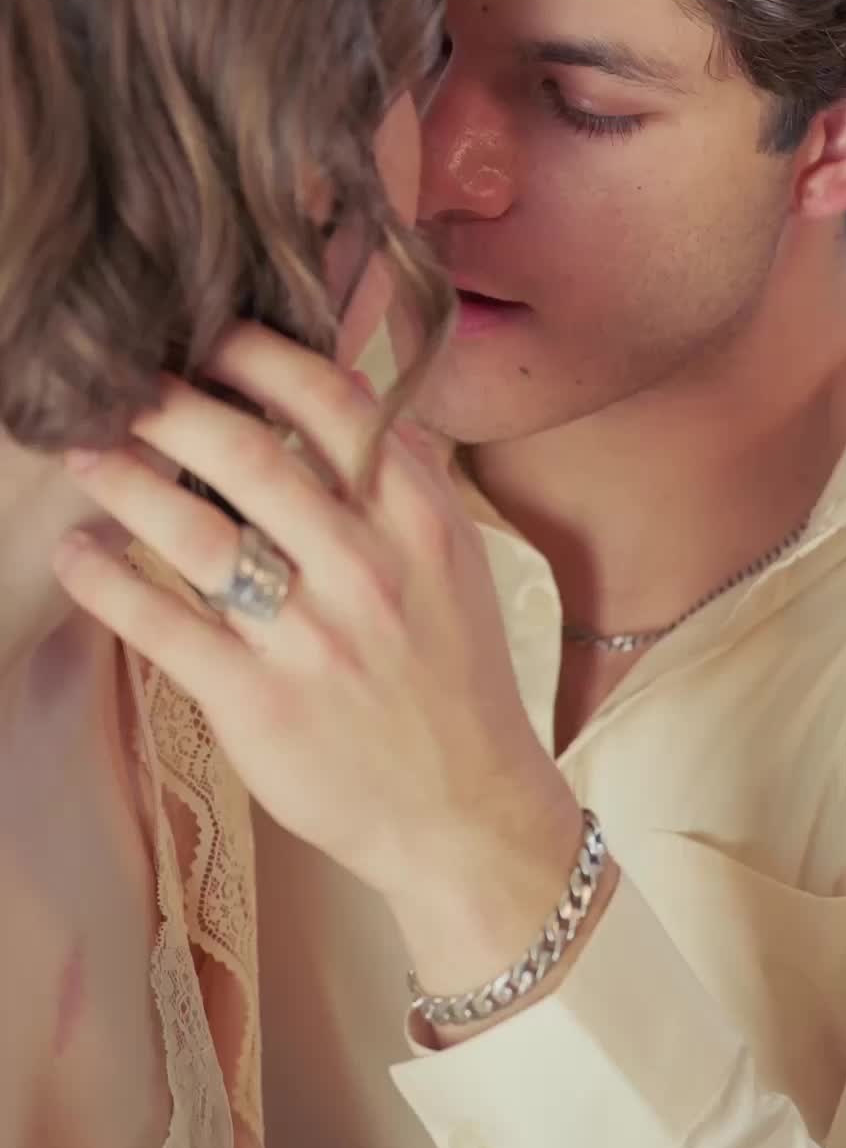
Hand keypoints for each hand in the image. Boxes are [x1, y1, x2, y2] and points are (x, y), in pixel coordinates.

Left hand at [54, 326, 584, 989]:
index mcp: (419, 524)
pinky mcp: (259, 704)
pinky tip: (77, 554)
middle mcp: (368, 570)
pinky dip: (107, 583)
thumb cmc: (454, 679)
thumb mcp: (458, 564)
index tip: (209, 335)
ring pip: (196, 536)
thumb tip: (344, 393)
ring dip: (125, 481)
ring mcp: (312, 639)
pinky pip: (164, 627)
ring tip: (83, 452)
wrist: (466, 813)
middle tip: (120, 381)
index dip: (260, 357)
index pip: (334, 407)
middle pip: (250, 458)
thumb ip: (405, 479)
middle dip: (173, 407)